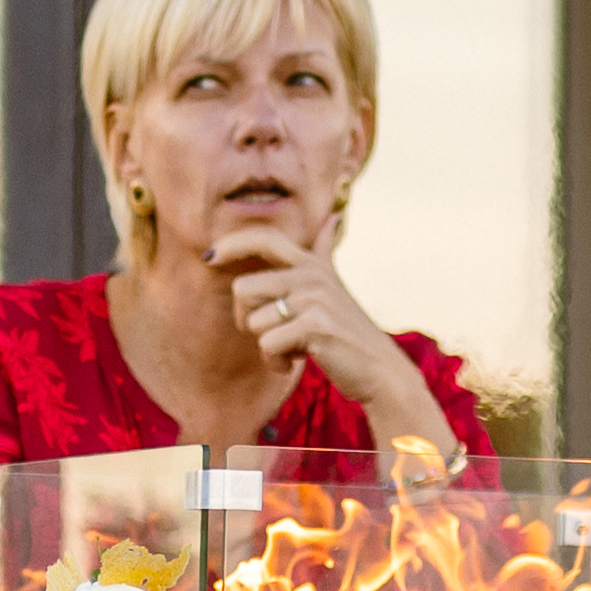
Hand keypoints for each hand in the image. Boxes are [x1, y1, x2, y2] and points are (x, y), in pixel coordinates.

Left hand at [221, 240, 423, 435]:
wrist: (381, 372)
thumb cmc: (349, 334)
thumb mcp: (336, 288)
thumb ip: (325, 253)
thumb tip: (333, 219)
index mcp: (312, 265)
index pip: (264, 239)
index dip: (231, 244)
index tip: (209, 258)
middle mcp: (312, 276)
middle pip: (243, 290)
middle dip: (248, 320)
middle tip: (274, 336)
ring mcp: (314, 299)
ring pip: (253, 321)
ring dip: (267, 346)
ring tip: (295, 350)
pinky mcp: (315, 325)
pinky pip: (267, 344)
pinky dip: (276, 362)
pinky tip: (297, 362)